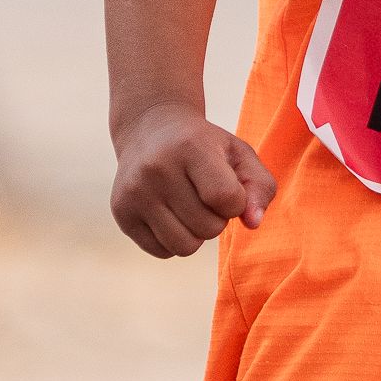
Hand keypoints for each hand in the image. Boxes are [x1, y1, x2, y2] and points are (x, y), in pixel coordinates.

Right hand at [111, 100, 274, 257]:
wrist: (150, 129)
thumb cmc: (205, 146)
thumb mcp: (239, 154)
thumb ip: (260, 187)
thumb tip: (253, 223)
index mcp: (190, 147)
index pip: (227, 200)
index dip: (237, 202)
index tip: (228, 188)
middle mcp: (156, 169)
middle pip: (208, 228)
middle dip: (217, 218)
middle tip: (205, 196)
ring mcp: (134, 192)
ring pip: (185, 247)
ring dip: (197, 234)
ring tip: (190, 207)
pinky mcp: (121, 212)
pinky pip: (162, 252)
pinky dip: (174, 240)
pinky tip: (170, 214)